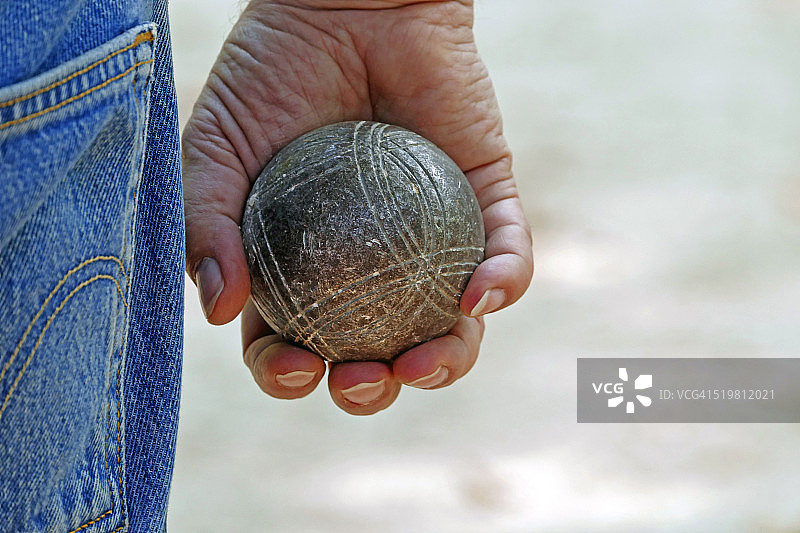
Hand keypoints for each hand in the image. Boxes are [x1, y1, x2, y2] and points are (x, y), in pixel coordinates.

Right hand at [182, 0, 532, 414]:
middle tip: (365, 379)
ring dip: (446, 361)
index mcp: (304, 268)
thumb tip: (218, 310)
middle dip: (372, 389)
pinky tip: (481, 296)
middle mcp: (371, 267)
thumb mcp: (214, 147)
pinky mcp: (487, 201)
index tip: (297, 366)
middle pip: (378, 352)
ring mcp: (432, 240)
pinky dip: (503, 282)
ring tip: (423, 363)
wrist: (342, 3)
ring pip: (451, 324)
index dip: (292, 373)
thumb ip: (206, 223)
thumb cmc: (270, 74)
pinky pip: (507, 255)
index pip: (296, 341)